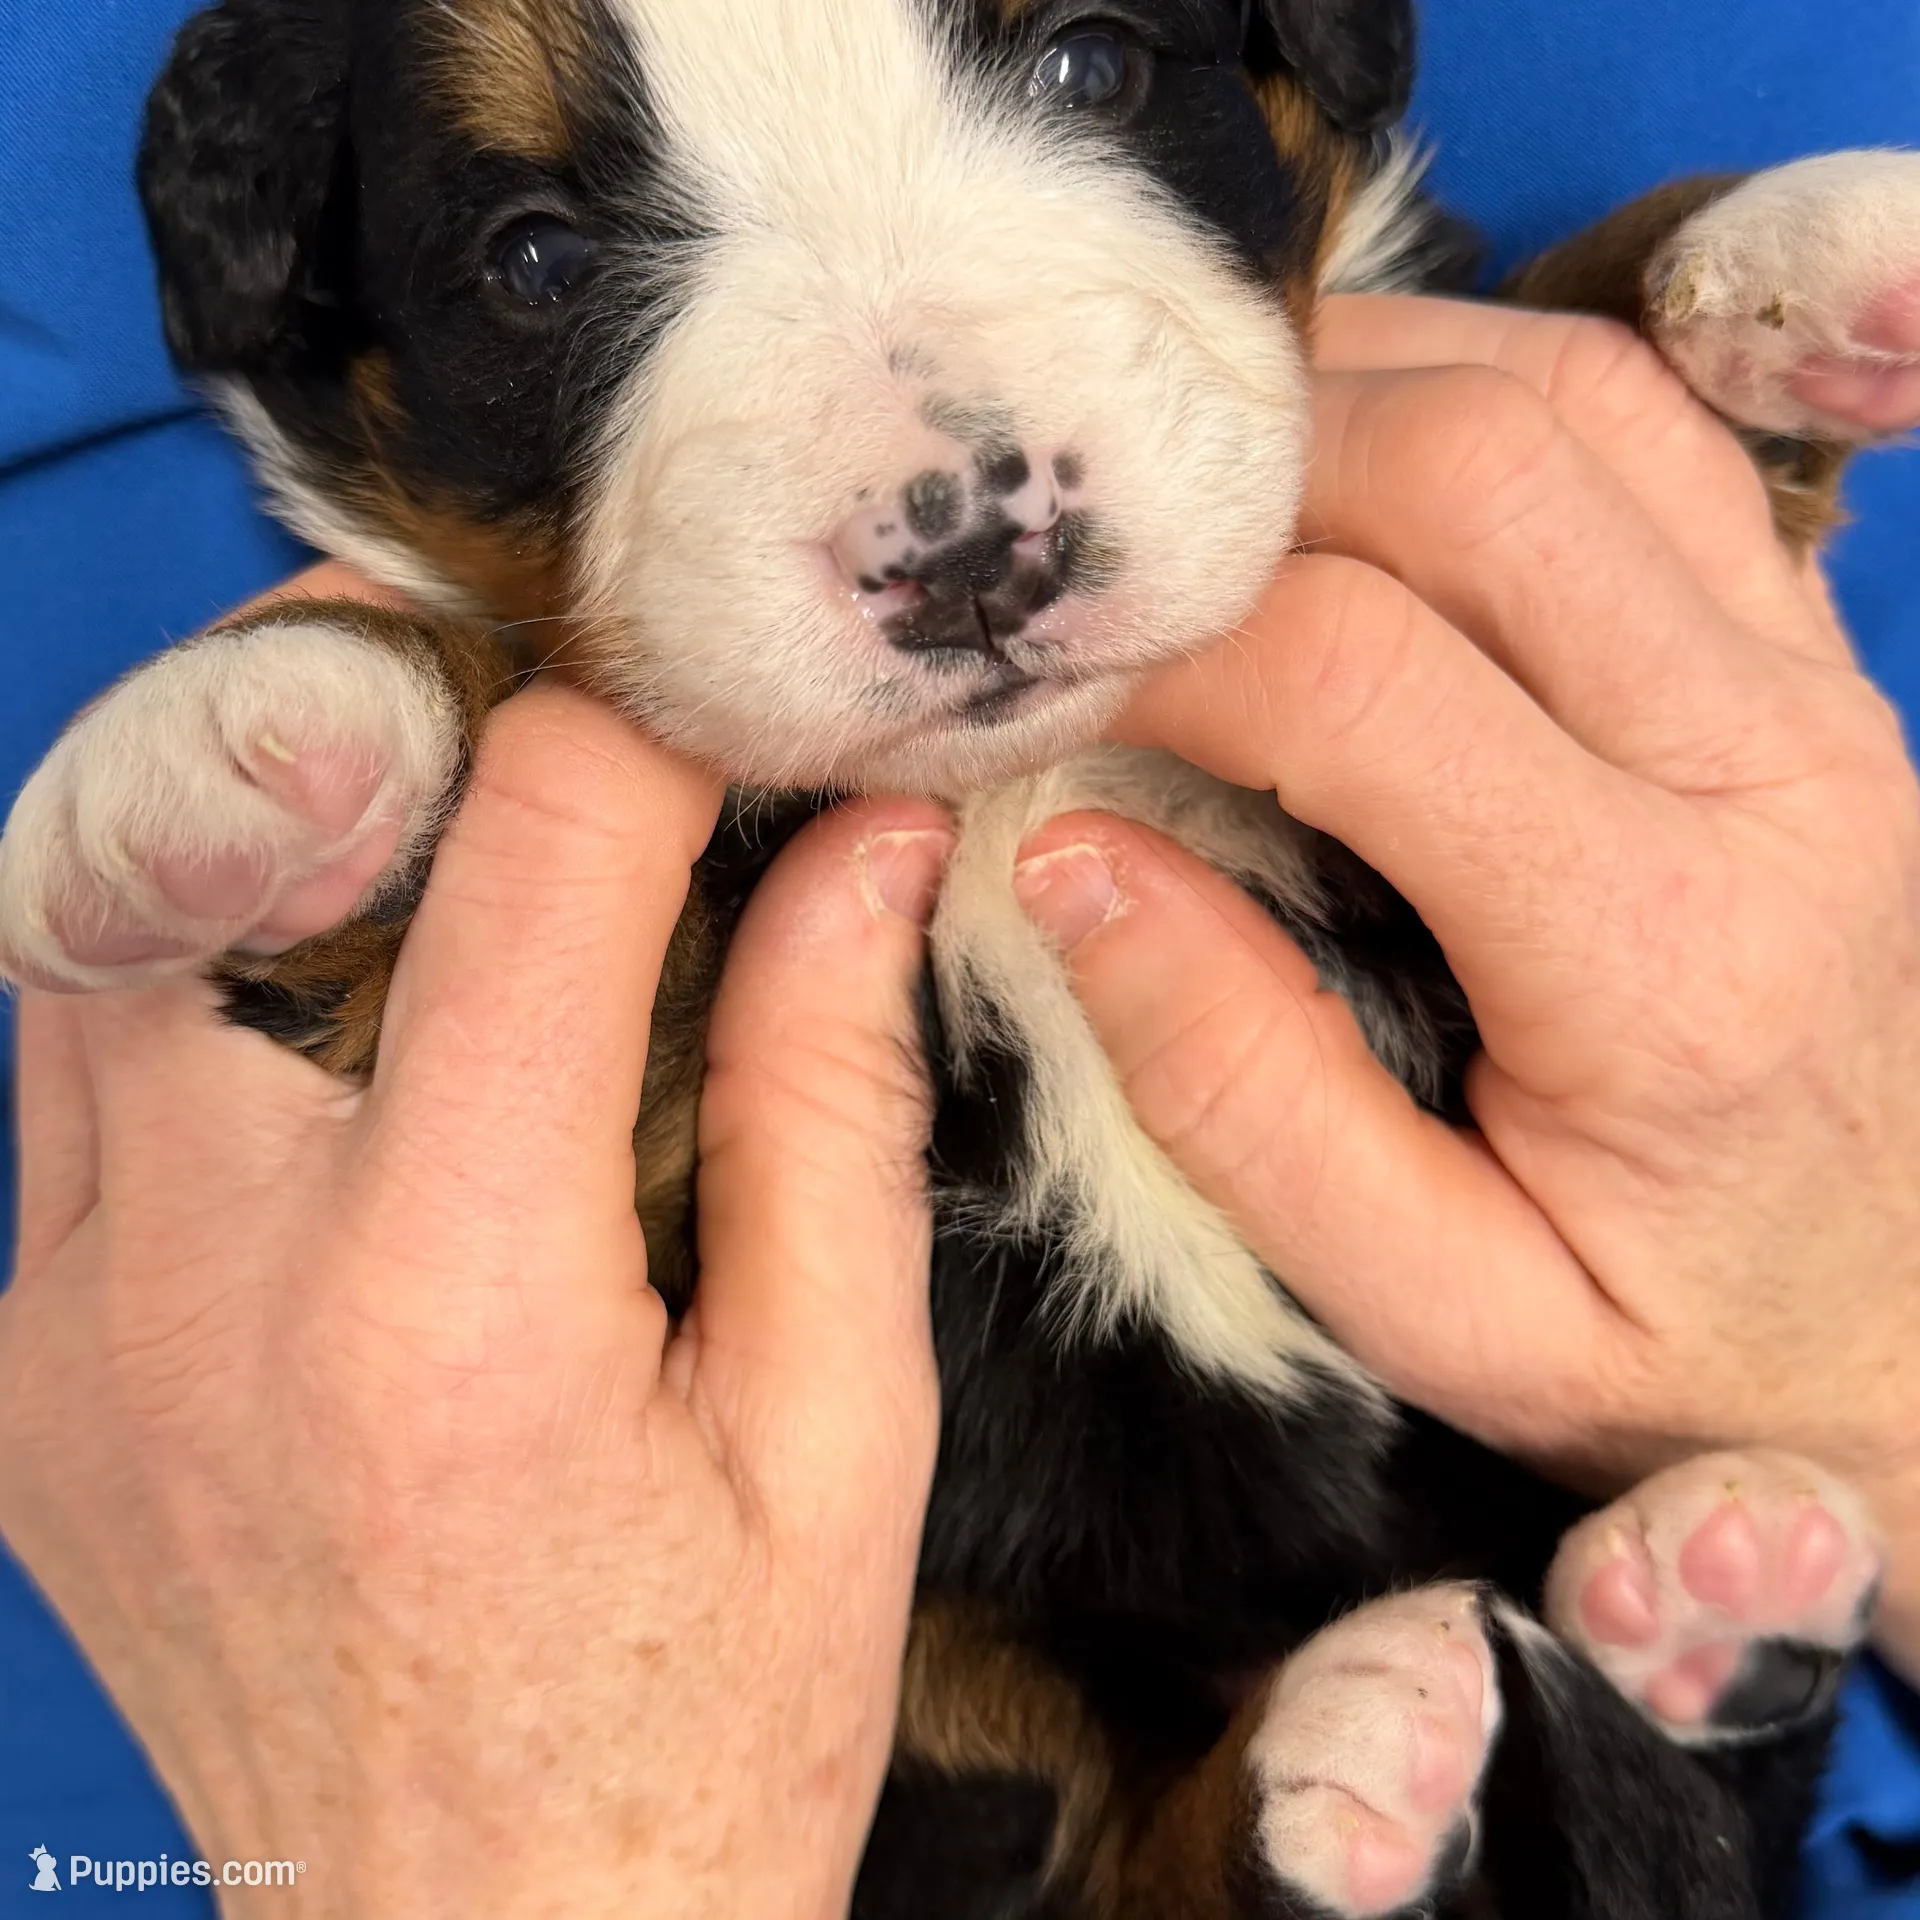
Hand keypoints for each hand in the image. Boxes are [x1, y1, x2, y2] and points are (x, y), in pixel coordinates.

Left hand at [0, 577, 952, 1917]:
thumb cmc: (706, 1727)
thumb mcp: (841, 1421)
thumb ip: (830, 1098)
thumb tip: (858, 848)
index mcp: (454, 1300)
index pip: (528, 853)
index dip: (640, 718)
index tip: (714, 705)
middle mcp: (202, 1284)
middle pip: (218, 815)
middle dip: (377, 681)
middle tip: (521, 663)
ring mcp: (66, 1326)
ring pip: (95, 911)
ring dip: (263, 808)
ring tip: (427, 808)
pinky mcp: (22, 1368)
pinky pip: (64, 1064)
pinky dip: (195, 960)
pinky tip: (338, 1014)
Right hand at [1015, 295, 1919, 1677]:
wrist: (1916, 1336)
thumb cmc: (1673, 1343)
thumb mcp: (1440, 1310)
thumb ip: (1243, 1097)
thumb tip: (1070, 862)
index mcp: (1660, 953)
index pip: (1357, 678)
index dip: (1154, 645)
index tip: (1031, 684)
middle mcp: (1765, 768)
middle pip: (1473, 473)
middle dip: (1238, 479)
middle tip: (1099, 561)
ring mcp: (1814, 685)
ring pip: (1570, 401)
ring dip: (1355, 395)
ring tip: (1199, 491)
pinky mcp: (1814, 656)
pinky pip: (1649, 431)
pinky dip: (1479, 387)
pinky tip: (1359, 459)